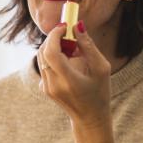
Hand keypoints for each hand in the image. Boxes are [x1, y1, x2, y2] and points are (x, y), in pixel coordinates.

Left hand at [38, 22, 117, 142]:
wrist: (89, 117)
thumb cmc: (99, 92)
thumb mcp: (101, 68)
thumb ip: (88, 46)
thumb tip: (78, 25)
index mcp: (69, 80)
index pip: (51, 52)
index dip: (54, 35)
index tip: (64, 26)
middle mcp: (53, 84)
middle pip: (43, 52)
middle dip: (54, 38)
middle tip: (68, 33)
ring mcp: (46, 87)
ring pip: (41, 57)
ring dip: (53, 46)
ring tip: (72, 50)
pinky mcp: (43, 87)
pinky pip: (44, 65)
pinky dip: (53, 56)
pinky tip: (68, 62)